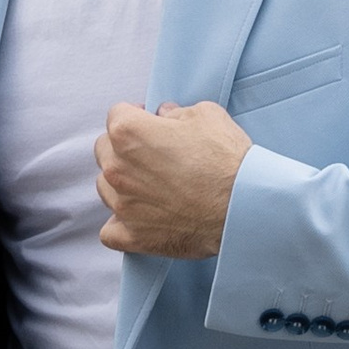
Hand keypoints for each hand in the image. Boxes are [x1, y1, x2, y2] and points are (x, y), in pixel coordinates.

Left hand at [96, 101, 250, 259]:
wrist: (243, 206)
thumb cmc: (226, 160)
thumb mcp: (206, 115)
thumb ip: (176, 112)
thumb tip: (165, 116)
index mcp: (129, 133)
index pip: (117, 114)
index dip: (137, 115)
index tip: (151, 123)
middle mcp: (118, 169)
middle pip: (105, 150)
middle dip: (125, 147)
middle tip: (153, 153)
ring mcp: (122, 205)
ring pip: (105, 188)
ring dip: (122, 183)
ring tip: (151, 185)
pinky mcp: (133, 236)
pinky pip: (109, 232)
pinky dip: (121, 225)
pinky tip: (140, 217)